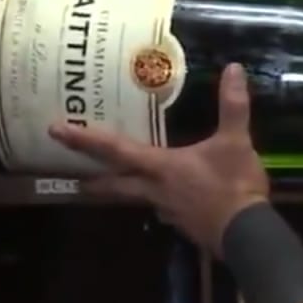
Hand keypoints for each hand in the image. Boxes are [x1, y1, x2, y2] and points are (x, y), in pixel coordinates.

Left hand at [47, 64, 269, 252]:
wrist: (246, 234)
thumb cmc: (233, 187)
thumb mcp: (236, 142)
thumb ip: (233, 106)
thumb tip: (233, 68)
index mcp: (161, 167)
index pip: (115, 150)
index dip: (85, 139)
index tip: (56, 131)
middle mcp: (155, 190)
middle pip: (115, 184)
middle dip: (92, 178)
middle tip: (72, 176)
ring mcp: (168, 210)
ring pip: (136, 199)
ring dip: (121, 192)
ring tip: (114, 185)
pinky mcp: (184, 225)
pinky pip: (163, 210)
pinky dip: (158, 202)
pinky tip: (166, 200)